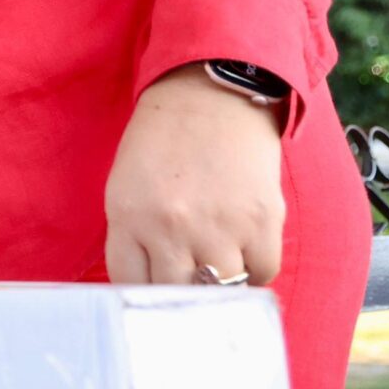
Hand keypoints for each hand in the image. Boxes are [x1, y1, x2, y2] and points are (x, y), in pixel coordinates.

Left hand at [104, 63, 286, 286]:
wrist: (210, 93)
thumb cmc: (164, 139)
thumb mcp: (128, 184)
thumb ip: (135, 236)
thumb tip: (153, 287)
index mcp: (126, 214)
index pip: (130, 285)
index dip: (145, 293)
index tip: (156, 294)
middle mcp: (168, 226)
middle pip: (176, 295)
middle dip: (183, 293)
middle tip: (192, 281)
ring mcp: (217, 227)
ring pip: (222, 290)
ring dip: (223, 283)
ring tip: (220, 259)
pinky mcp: (261, 221)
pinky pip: (262, 273)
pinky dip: (256, 267)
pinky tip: (246, 245)